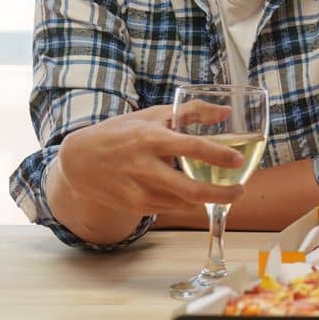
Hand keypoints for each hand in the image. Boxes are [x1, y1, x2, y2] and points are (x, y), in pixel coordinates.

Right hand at [55, 106, 249, 218]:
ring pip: (184, 204)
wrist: (79, 160)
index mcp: (152, 139)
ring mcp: (138, 190)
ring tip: (222, 191)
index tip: (238, 159)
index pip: (191, 147)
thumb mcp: (155, 115)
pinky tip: (193, 194)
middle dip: (222, 194)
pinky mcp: (135, 206)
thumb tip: (227, 111)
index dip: (218, 155)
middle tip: (240, 191)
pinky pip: (170, 208)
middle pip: (191, 190)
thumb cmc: (123, 132)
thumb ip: (193, 111)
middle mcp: (145, 167)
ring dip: (208, 200)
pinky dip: (186, 203)